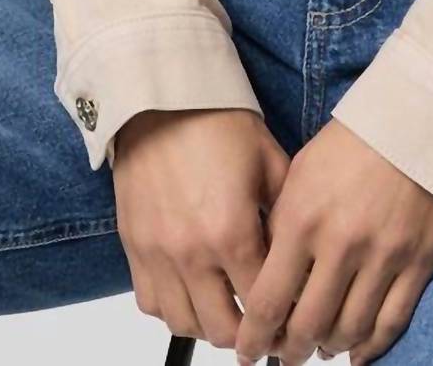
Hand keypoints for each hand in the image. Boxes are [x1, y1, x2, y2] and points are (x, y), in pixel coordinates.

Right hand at [113, 107, 289, 352]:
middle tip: (264, 323)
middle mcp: (192, 253)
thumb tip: (299, 255)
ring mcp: (157, 253)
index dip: (284, 315)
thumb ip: (285, 215)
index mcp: (232, 232)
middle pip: (224, 329)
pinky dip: (173, 308)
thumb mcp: (271, 162)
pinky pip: (150, 303)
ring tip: (229, 311)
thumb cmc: (219, 123)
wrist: (163, 98)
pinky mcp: (133, 246)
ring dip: (210, 326)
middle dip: (250, 334)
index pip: (264, 303)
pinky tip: (193, 293)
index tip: (294, 314)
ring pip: (185, 324)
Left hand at [233, 118, 432, 365]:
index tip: (247, 350)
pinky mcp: (419, 262)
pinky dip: (370, 347)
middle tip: (284, 354)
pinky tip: (356, 352)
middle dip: (290, 350)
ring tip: (319, 348)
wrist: (417, 119)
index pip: (269, 301)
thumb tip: (267, 275)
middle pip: (308, 326)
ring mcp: (384, 256)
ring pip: (349, 331)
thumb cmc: (354, 140)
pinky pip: (391, 323)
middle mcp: (342, 244)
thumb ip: (283, 224)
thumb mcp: (301, 172)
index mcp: (304, 220)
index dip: (254, 337)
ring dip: (329, 348)